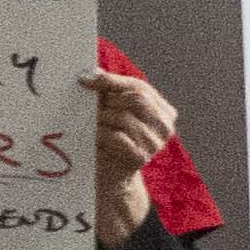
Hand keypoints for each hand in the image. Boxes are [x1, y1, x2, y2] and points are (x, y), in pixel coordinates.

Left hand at [89, 66, 180, 248]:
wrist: (110, 177)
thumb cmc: (110, 140)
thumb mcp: (112, 110)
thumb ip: (108, 91)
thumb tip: (91, 72)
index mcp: (163, 111)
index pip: (139, 87)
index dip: (112, 81)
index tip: (85, 78)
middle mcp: (165, 126)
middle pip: (136, 99)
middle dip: (110, 102)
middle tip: (94, 109)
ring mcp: (156, 143)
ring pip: (124, 117)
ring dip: (103, 120)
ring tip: (95, 126)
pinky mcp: (142, 158)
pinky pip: (118, 136)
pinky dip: (102, 135)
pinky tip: (97, 139)